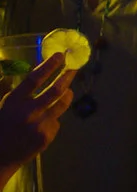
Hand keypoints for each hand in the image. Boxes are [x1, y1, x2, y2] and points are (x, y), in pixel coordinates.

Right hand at [0, 53, 75, 171]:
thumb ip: (4, 89)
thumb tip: (11, 74)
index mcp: (13, 102)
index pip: (34, 79)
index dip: (48, 66)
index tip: (61, 55)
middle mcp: (28, 112)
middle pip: (56, 90)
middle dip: (67, 76)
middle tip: (74, 67)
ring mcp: (40, 125)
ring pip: (62, 104)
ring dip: (67, 94)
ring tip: (68, 90)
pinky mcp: (47, 137)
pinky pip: (56, 121)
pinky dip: (52, 117)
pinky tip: (43, 122)